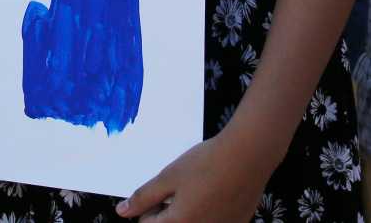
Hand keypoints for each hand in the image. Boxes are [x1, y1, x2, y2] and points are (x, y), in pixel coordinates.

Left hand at [116, 132, 268, 221]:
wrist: (248, 156)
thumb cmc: (206, 163)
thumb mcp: (168, 176)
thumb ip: (144, 197)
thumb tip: (122, 212)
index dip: (149, 208)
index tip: (160, 193)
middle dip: (167, 213)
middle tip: (179, 191)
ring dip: (187, 214)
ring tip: (197, 191)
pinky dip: (208, 214)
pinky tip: (214, 195)